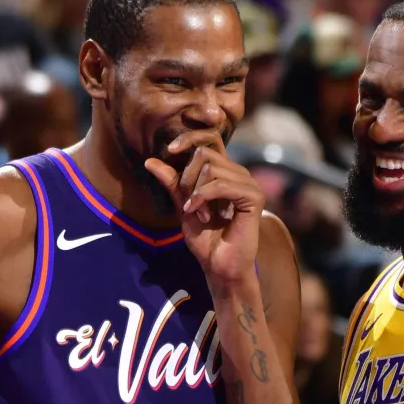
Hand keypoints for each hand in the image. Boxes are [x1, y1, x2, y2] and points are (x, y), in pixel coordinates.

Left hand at [144, 133, 263, 284]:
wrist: (219, 266)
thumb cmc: (205, 240)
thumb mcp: (182, 206)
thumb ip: (172, 183)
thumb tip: (149, 160)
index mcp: (225, 172)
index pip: (210, 138)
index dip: (189, 137)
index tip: (170, 150)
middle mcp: (239, 173)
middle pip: (205, 152)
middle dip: (187, 177)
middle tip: (187, 203)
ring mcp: (249, 183)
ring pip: (210, 167)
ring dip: (195, 192)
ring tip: (197, 213)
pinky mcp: (254, 197)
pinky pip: (220, 184)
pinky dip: (203, 198)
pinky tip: (201, 215)